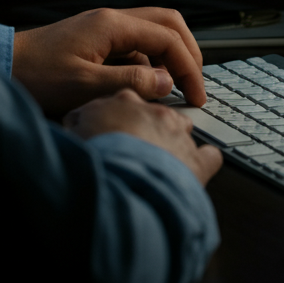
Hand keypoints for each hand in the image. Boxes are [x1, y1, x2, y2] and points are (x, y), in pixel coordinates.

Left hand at [11, 7, 205, 116]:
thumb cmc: (34, 76)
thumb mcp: (83, 86)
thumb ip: (129, 81)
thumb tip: (167, 82)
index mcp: (113, 25)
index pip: (168, 38)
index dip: (188, 67)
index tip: (196, 96)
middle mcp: (112, 19)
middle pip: (168, 23)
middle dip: (188, 52)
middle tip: (195, 84)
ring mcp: (104, 28)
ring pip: (153, 31)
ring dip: (170, 55)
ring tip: (174, 88)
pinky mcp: (95, 40)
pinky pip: (134, 44)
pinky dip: (149, 61)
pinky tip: (144, 85)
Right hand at [64, 89, 222, 185]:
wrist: (121, 181)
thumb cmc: (93, 157)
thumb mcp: (73, 134)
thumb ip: (79, 124)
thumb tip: (75, 122)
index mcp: (125, 101)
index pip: (125, 101)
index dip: (118, 117)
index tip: (113, 129)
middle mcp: (155, 113)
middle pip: (156, 114)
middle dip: (148, 128)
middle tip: (134, 149)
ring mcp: (178, 135)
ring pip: (182, 129)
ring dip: (174, 142)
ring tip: (162, 162)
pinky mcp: (196, 161)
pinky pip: (210, 156)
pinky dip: (204, 162)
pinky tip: (196, 170)